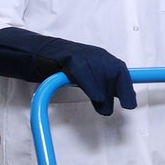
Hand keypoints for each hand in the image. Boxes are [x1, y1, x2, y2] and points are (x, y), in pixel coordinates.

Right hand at [0, 27, 134, 113]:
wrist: (34, 54)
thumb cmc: (59, 66)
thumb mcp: (82, 76)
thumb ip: (96, 83)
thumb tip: (110, 99)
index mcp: (101, 58)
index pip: (120, 72)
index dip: (126, 89)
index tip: (130, 105)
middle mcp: (95, 54)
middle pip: (115, 73)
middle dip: (117, 93)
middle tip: (109, 110)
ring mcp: (83, 54)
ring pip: (101, 74)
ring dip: (104, 94)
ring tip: (102, 109)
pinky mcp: (69, 58)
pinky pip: (85, 73)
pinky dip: (92, 86)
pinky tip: (97, 98)